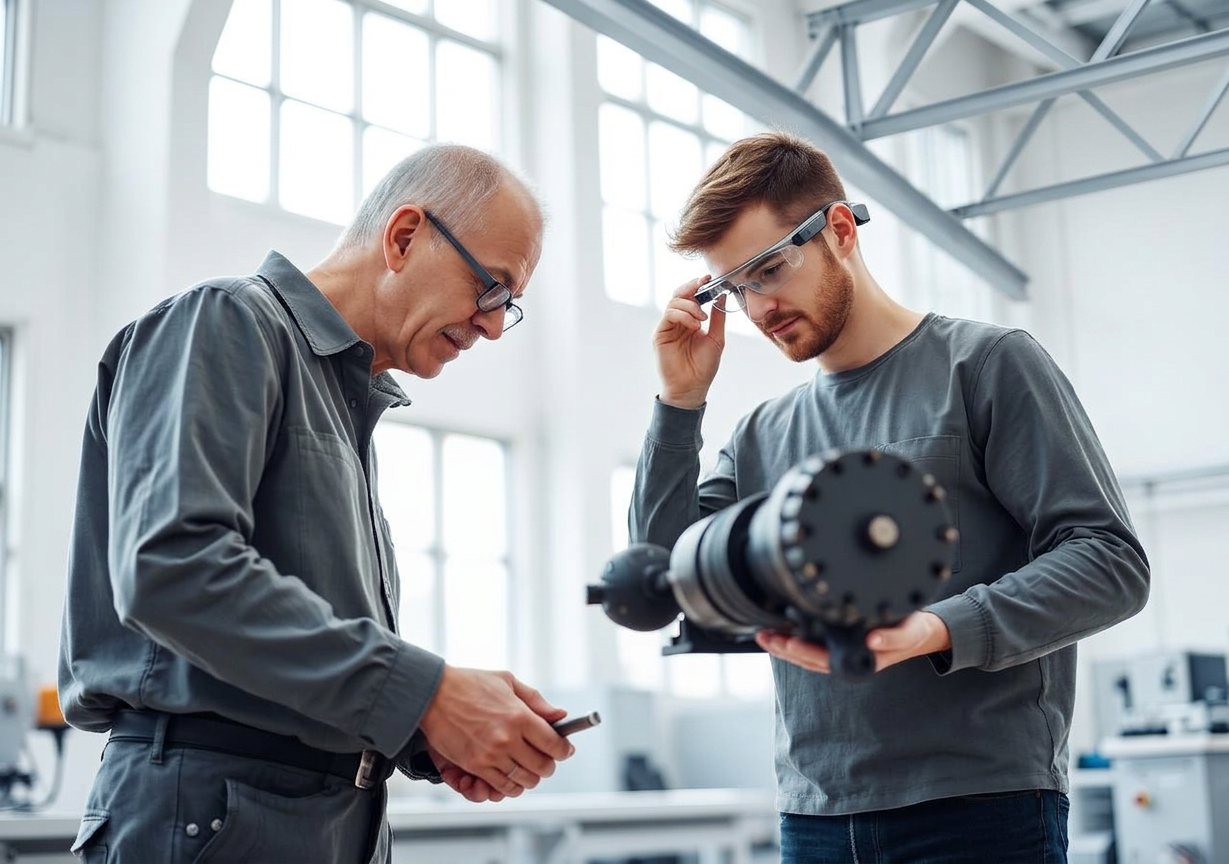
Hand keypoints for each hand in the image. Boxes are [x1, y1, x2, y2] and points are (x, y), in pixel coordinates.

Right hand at [418, 666, 573, 798]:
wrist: (432, 694)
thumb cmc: (469, 684)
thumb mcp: (507, 682)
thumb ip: (536, 701)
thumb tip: (560, 715)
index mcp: (519, 716)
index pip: (554, 744)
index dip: (564, 750)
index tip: (565, 750)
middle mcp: (507, 739)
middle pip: (543, 767)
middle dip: (548, 765)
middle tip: (547, 759)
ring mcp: (491, 755)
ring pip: (524, 781)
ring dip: (531, 777)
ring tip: (529, 768)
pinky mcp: (475, 766)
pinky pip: (502, 787)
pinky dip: (511, 785)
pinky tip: (512, 774)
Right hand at [655, 275, 725, 409]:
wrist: (692, 387)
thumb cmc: (703, 367)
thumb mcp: (716, 338)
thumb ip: (718, 316)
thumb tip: (722, 294)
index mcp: (691, 320)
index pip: (691, 296)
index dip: (698, 285)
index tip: (709, 278)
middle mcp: (678, 321)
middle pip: (680, 294)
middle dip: (692, 287)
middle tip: (704, 284)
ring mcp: (668, 327)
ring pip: (674, 302)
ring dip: (690, 305)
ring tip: (703, 319)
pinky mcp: (660, 334)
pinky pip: (669, 315)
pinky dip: (683, 315)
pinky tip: (695, 325)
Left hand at [755, 612, 950, 673]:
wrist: (921, 632)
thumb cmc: (913, 632)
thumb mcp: (909, 632)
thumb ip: (894, 638)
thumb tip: (873, 640)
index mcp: (860, 660)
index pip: (826, 660)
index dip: (804, 652)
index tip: (787, 643)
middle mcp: (847, 660)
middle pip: (808, 660)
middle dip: (784, 649)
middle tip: (764, 637)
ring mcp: (841, 654)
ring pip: (806, 655)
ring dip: (784, 646)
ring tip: (763, 635)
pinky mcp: (839, 644)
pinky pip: (812, 646)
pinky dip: (794, 640)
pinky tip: (778, 630)